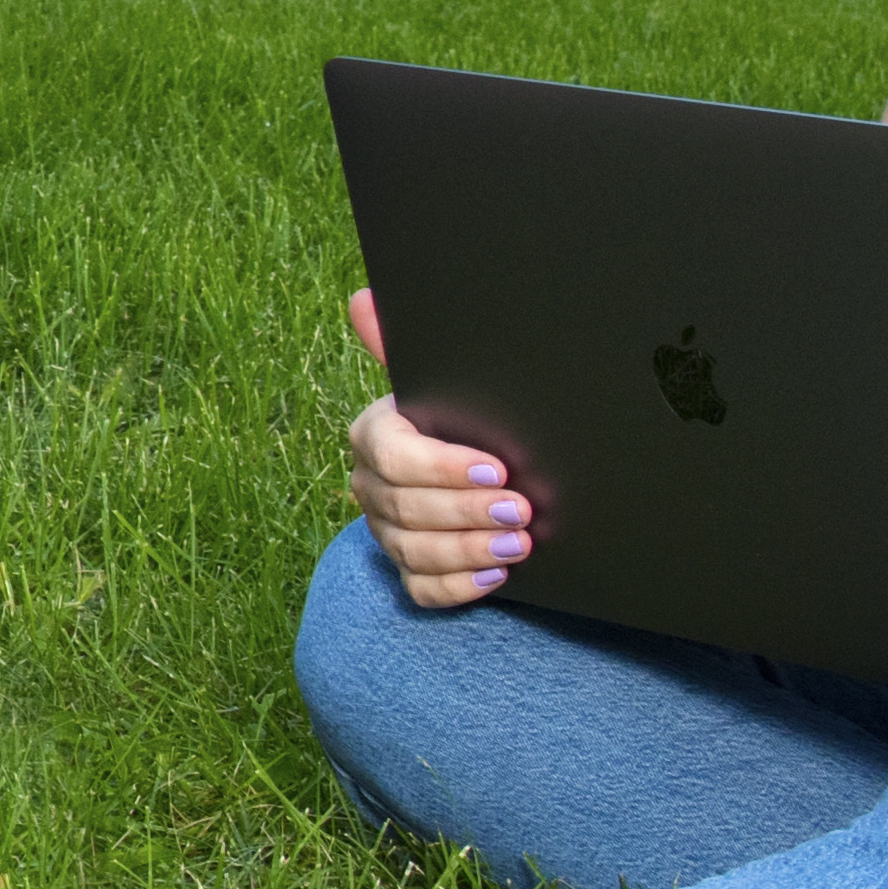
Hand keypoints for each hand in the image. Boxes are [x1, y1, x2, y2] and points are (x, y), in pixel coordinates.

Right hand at [345, 287, 527, 607]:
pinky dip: (459, 587)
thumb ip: (402, 345)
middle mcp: (372, 486)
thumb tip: (364, 297)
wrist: (480, 470)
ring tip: (521, 544)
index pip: (395, 456)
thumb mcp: (443, 382)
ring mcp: (387, 533)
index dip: (443, 467)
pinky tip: (495, 577)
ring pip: (415, 552)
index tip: (497, 469)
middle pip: (407, 508)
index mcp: (377, 436)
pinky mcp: (409, 572)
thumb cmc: (461, 418)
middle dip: (468, 512)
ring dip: (471, 550)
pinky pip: (421, 591)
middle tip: (523, 510)